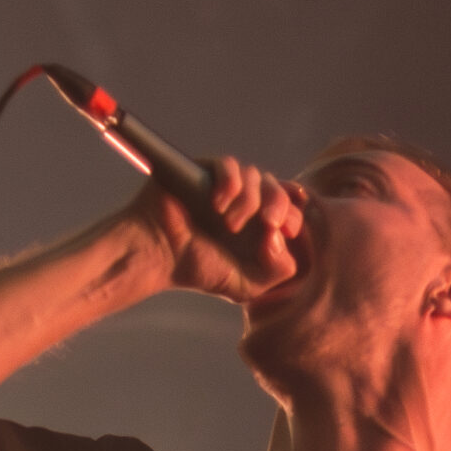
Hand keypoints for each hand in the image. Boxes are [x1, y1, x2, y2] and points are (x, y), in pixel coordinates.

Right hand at [138, 156, 304, 302]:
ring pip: (255, 176)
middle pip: (277, 188)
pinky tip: (219, 205)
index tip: (280, 232)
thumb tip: (283, 239)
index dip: (293, 217)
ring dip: (249, 201)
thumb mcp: (246, 285)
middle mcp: (244, 202)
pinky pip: (229, 165)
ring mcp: (225, 184)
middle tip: (269, 224)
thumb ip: (277, 271)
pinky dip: (230, 183)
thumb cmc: (197, 269)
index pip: (290, 210)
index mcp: (258, 226)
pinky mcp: (205, 169)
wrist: (158, 255)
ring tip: (229, 225)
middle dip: (279, 204)